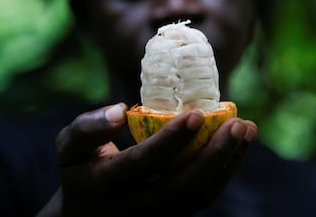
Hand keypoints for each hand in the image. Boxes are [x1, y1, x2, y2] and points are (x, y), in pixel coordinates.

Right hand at [38, 103, 256, 216]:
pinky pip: (203, 197)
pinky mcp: (173, 216)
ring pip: (200, 196)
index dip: (170, 140)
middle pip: (181, 187)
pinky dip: (224, 171)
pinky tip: (236, 146)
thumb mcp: (69, 148)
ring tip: (246, 129)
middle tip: (238, 123)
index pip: (142, 164)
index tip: (197, 113)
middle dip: (213, 154)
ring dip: (227, 163)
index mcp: (104, 186)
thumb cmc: (80, 171)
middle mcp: (134, 208)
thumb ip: (88, 127)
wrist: (86, 215)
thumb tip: (121, 110)